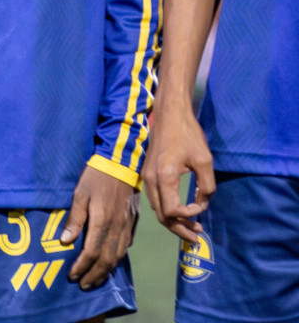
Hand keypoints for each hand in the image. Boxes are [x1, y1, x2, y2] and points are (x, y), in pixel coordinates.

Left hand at [61, 161, 138, 288]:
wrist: (121, 163)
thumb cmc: (96, 176)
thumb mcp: (80, 194)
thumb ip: (74, 218)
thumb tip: (65, 240)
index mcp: (102, 221)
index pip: (92, 252)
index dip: (82, 266)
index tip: (72, 275)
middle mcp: (117, 227)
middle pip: (107, 259)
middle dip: (95, 275)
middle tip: (84, 285)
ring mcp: (127, 225)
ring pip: (118, 255)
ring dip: (107, 270)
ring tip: (96, 279)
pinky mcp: (132, 222)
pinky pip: (126, 245)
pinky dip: (117, 258)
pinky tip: (111, 261)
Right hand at [144, 105, 214, 242]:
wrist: (169, 114)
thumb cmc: (188, 135)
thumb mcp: (205, 161)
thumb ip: (206, 186)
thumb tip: (203, 202)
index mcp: (164, 177)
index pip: (172, 211)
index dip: (189, 215)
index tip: (201, 206)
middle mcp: (150, 180)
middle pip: (161, 215)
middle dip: (179, 229)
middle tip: (196, 237)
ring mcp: (146, 176)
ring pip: (156, 209)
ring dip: (172, 221)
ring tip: (190, 227)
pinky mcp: (146, 173)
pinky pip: (155, 198)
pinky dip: (167, 209)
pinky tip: (179, 210)